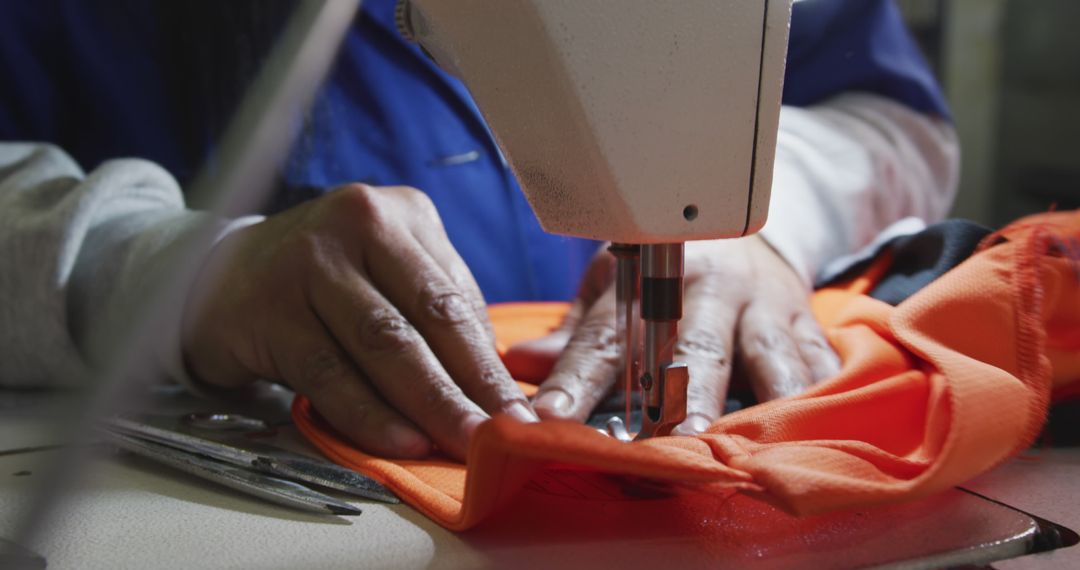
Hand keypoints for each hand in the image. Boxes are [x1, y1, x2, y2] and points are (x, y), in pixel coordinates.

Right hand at [182, 184, 537, 459]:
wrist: (221, 273)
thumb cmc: (326, 281)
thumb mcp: (389, 273)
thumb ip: (440, 314)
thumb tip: (497, 387)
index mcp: (401, 215)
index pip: (456, 300)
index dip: (492, 365)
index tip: (521, 414)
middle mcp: (357, 225)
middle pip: (427, 319)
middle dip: (472, 387)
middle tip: (505, 438)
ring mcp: (309, 263)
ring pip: (383, 344)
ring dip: (430, 404)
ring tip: (463, 444)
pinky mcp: (269, 308)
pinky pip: (328, 372)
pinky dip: (368, 413)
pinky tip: (400, 442)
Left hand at [528, 236, 839, 433]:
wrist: (741, 231)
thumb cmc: (666, 270)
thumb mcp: (615, 283)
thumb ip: (575, 332)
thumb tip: (518, 364)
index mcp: (651, 276)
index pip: (608, 335)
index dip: (577, 379)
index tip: (549, 418)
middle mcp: (712, 287)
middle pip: (695, 349)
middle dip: (683, 398)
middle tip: (668, 441)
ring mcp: (765, 305)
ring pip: (768, 358)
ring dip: (759, 407)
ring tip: (747, 448)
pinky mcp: (806, 321)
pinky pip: (820, 360)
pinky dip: (819, 396)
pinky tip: (812, 429)